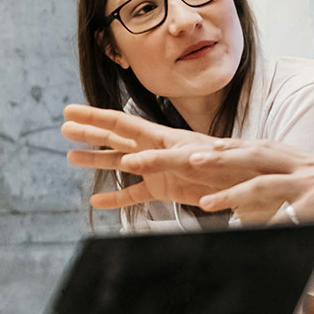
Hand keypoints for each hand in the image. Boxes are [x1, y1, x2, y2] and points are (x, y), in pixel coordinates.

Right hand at [61, 105, 259, 207]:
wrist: (249, 181)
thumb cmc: (228, 166)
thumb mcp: (195, 161)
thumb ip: (162, 161)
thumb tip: (129, 163)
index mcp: (162, 137)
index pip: (121, 124)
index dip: (94, 117)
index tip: (70, 112)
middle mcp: (155, 149)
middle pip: (115, 138)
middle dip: (90, 132)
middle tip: (63, 127)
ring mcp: (157, 170)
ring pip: (119, 163)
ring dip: (96, 160)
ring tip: (70, 158)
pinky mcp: (164, 190)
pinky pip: (135, 195)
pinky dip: (116, 198)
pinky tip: (97, 201)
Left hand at [192, 143, 313, 225]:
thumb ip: (290, 188)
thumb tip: (267, 207)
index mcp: (294, 158)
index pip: (252, 148)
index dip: (224, 147)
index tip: (196, 146)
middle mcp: (296, 165)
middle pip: (247, 156)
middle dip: (214, 158)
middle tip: (186, 158)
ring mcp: (307, 183)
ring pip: (263, 183)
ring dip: (232, 193)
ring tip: (205, 202)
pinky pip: (292, 213)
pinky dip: (273, 222)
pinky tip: (256, 231)